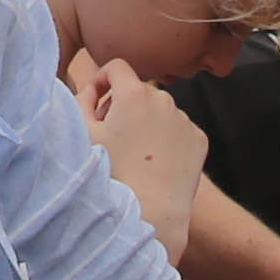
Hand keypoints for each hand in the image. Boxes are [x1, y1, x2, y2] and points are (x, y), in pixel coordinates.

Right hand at [74, 48, 206, 259]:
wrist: (151, 212)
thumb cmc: (111, 174)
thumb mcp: (82, 134)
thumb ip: (80, 100)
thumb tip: (91, 89)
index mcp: (134, 92)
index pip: (116, 67)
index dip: (101, 81)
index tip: (95, 103)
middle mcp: (164, 99)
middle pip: (138, 91)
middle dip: (122, 106)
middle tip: (111, 136)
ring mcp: (184, 119)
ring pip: (159, 111)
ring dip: (145, 122)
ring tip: (133, 154)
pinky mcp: (199, 139)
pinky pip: (178, 129)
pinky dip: (166, 139)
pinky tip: (154, 163)